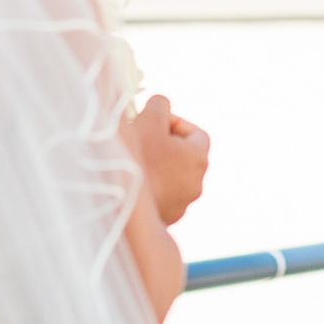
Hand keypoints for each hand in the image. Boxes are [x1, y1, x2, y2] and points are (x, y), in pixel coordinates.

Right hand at [123, 94, 209, 225]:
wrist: (124, 207)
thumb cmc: (139, 158)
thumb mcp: (149, 118)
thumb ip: (160, 105)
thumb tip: (161, 105)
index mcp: (199, 158)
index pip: (196, 133)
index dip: (174, 123)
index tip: (153, 124)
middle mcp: (197, 183)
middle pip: (183, 156)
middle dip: (162, 145)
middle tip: (141, 141)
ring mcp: (182, 204)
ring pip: (171, 177)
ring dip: (155, 167)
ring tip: (133, 162)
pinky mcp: (166, 219)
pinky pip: (160, 196)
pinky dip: (149, 187)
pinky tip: (130, 183)